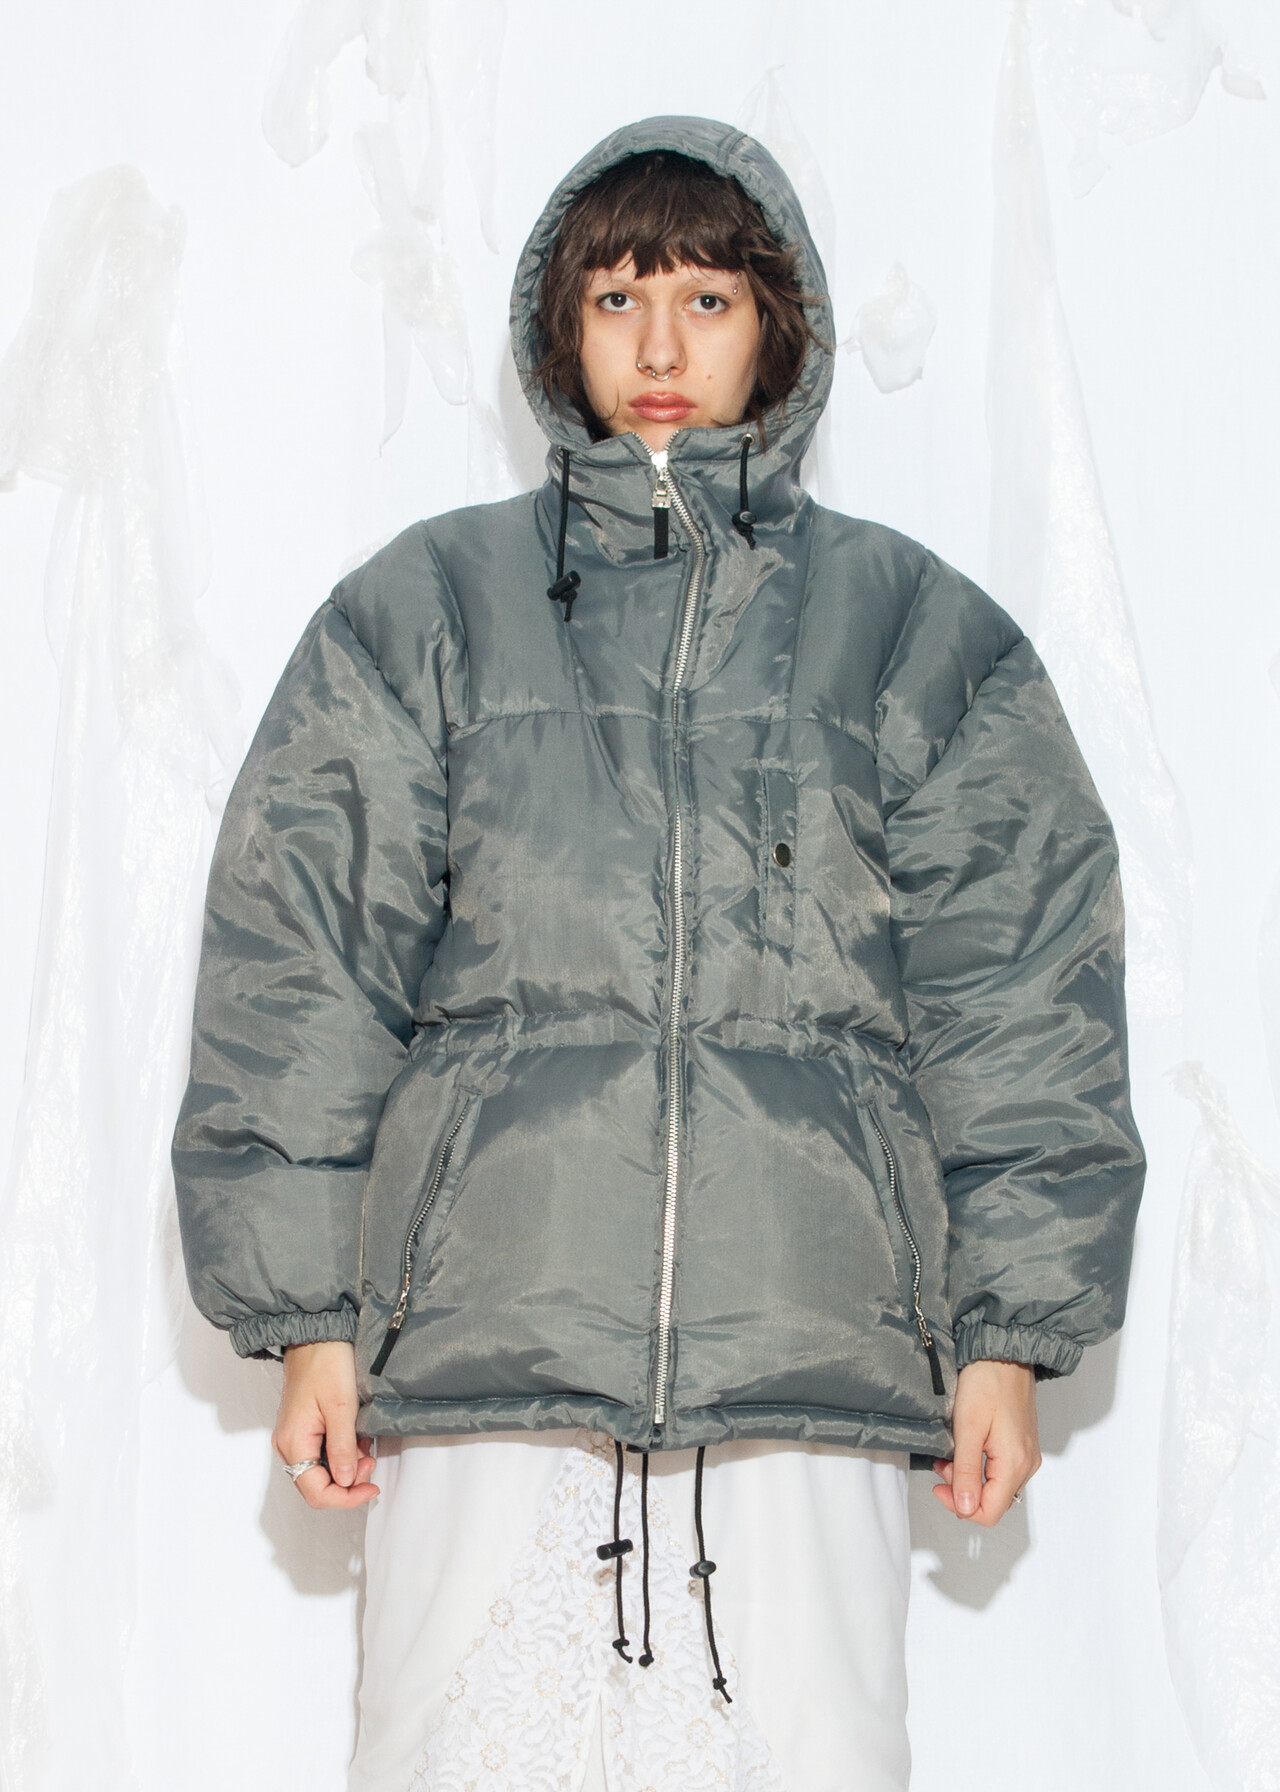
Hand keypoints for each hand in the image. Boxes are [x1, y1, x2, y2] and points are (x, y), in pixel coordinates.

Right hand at [272, 1340, 379, 1509]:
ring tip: (366, 1445)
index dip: (346, 1497)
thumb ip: (343, 1448)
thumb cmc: (327, 1363)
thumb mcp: (342, 1407)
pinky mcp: (302, 1429)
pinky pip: (321, 1454)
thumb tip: (346, 1481)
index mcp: (294, 1443)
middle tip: (372, 1460)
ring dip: (347, 1466)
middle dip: (348, 1482)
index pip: (316, 1493)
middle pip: (317, 1486)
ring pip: (321, 1471)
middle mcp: (288, 1445)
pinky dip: (342, 1453)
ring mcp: (294, 1437)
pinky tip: (356, 1438)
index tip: (372, 1487)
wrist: (316, 1334)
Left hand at [931, 1359, 1039, 1524]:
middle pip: (993, 1502)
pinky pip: (1001, 1471)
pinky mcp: (1022, 1445)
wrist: (1003, 1353)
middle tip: (942, 1464)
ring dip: (969, 1478)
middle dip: (962, 1490)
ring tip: (950, 1454)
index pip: (990, 1512)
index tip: (938, 1486)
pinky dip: (980, 1467)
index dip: (959, 1506)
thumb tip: (966, 1508)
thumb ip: (966, 1471)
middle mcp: (1027, 1464)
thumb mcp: (967, 1427)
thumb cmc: (986, 1382)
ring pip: (996, 1487)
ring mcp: (1027, 1455)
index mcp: (1015, 1464)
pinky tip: (965, 1448)